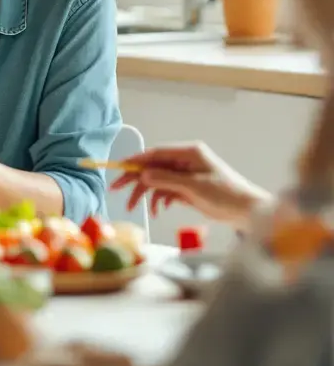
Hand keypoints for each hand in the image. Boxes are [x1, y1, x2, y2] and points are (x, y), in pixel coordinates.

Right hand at [110, 141, 272, 223]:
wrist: (248, 212)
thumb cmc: (226, 195)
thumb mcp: (193, 186)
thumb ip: (166, 179)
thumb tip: (142, 175)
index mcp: (189, 153)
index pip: (155, 153)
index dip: (135, 161)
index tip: (119, 170)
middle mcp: (185, 161)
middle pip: (153, 167)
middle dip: (136, 179)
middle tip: (117, 190)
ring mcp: (186, 174)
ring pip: (157, 180)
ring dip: (146, 193)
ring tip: (135, 207)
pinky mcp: (188, 188)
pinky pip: (166, 190)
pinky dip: (159, 199)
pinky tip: (159, 210)